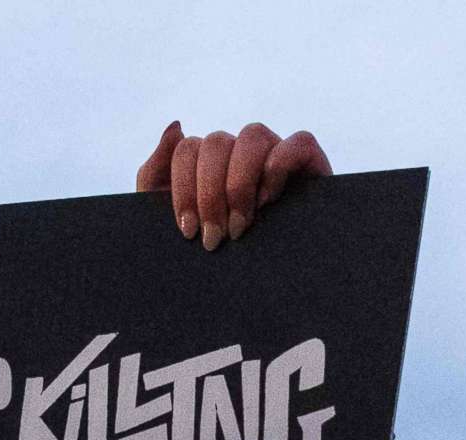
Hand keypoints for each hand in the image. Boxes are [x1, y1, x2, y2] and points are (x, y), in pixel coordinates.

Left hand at [136, 121, 331, 249]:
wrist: (266, 287)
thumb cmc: (217, 254)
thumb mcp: (174, 220)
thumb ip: (155, 173)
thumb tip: (176, 127)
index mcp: (208, 163)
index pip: (187, 149)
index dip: (183, 189)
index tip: (188, 232)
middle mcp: (240, 153)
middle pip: (215, 142)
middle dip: (209, 195)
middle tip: (214, 238)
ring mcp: (275, 154)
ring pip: (252, 135)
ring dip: (239, 183)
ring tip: (239, 225)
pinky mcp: (310, 163)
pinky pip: (298, 142)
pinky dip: (279, 166)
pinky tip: (267, 201)